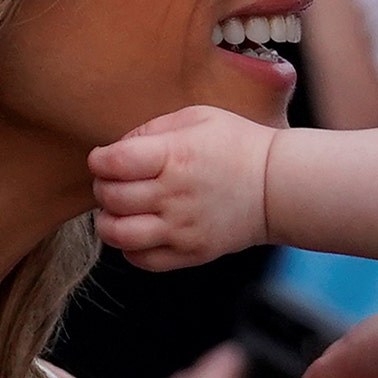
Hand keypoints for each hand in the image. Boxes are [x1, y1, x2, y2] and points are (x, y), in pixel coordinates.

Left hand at [89, 106, 275, 270]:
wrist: (279, 186)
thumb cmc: (238, 145)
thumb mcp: (198, 118)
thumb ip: (153, 129)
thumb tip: (116, 149)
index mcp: (175, 156)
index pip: (114, 163)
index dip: (99, 160)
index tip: (104, 159)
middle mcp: (175, 195)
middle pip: (110, 197)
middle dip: (102, 187)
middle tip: (113, 182)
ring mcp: (182, 229)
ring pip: (118, 235)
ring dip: (108, 222)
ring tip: (119, 211)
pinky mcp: (190, 253)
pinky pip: (142, 260)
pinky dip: (129, 247)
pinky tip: (140, 230)